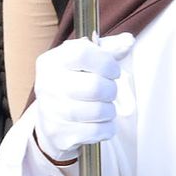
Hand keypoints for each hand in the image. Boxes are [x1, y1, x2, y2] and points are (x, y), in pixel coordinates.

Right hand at [32, 34, 135, 162]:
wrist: (50, 120)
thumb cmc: (73, 83)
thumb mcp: (86, 61)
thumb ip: (109, 48)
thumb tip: (128, 41)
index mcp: (51, 62)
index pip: (82, 53)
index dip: (106, 62)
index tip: (113, 71)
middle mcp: (47, 85)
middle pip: (95, 86)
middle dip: (111, 89)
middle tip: (109, 91)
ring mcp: (51, 112)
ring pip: (99, 111)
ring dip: (110, 110)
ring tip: (103, 107)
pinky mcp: (60, 134)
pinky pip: (98, 131)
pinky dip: (107, 127)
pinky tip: (99, 122)